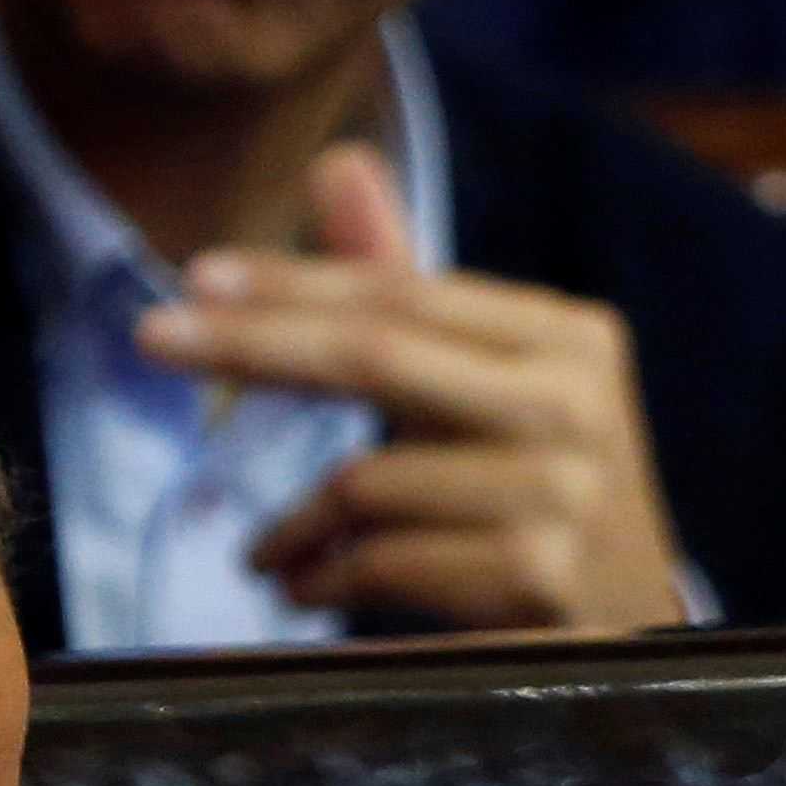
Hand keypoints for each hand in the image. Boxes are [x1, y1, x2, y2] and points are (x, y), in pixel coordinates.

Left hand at [135, 146, 691, 634]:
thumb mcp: (491, 381)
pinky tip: (305, 586)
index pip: (407, 294)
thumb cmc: (540, 489)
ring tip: (265, 550)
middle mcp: (577, 406)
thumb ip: (407, 284)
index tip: (196, 278)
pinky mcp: (538, 577)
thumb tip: (338, 161)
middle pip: (380, 357)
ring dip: (291, 522)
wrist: (634, 623)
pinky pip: (382, 560)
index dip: (295, 280)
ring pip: (366, 481)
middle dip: (255, 345)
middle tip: (151, 340)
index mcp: (571, 339)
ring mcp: (563, 494)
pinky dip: (323, 575)